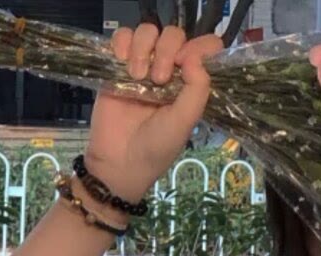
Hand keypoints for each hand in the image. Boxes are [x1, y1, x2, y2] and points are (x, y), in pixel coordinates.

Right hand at [85, 24, 223, 203]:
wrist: (119, 159)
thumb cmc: (157, 146)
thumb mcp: (184, 122)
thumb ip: (197, 90)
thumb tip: (196, 56)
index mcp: (190, 84)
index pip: (203, 49)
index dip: (198, 47)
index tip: (185, 62)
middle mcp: (169, 71)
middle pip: (174, 35)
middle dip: (167, 50)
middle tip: (159, 79)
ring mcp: (143, 65)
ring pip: (148, 31)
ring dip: (143, 48)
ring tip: (138, 76)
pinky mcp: (117, 64)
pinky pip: (121, 35)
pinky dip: (122, 42)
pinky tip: (122, 64)